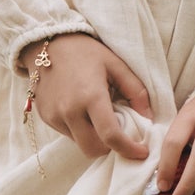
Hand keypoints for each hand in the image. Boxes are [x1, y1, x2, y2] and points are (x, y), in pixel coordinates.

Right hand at [20, 33, 152, 160]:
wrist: (47, 42)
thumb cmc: (86, 51)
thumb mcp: (116, 64)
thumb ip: (135, 91)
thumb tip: (149, 117)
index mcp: (90, 96)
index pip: (111, 136)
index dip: (129, 149)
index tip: (142, 152)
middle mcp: (69, 110)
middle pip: (93, 149)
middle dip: (110, 148)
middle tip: (120, 135)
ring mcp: (55, 115)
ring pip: (80, 144)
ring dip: (94, 139)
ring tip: (99, 118)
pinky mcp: (46, 117)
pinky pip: (67, 134)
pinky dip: (80, 130)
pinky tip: (82, 111)